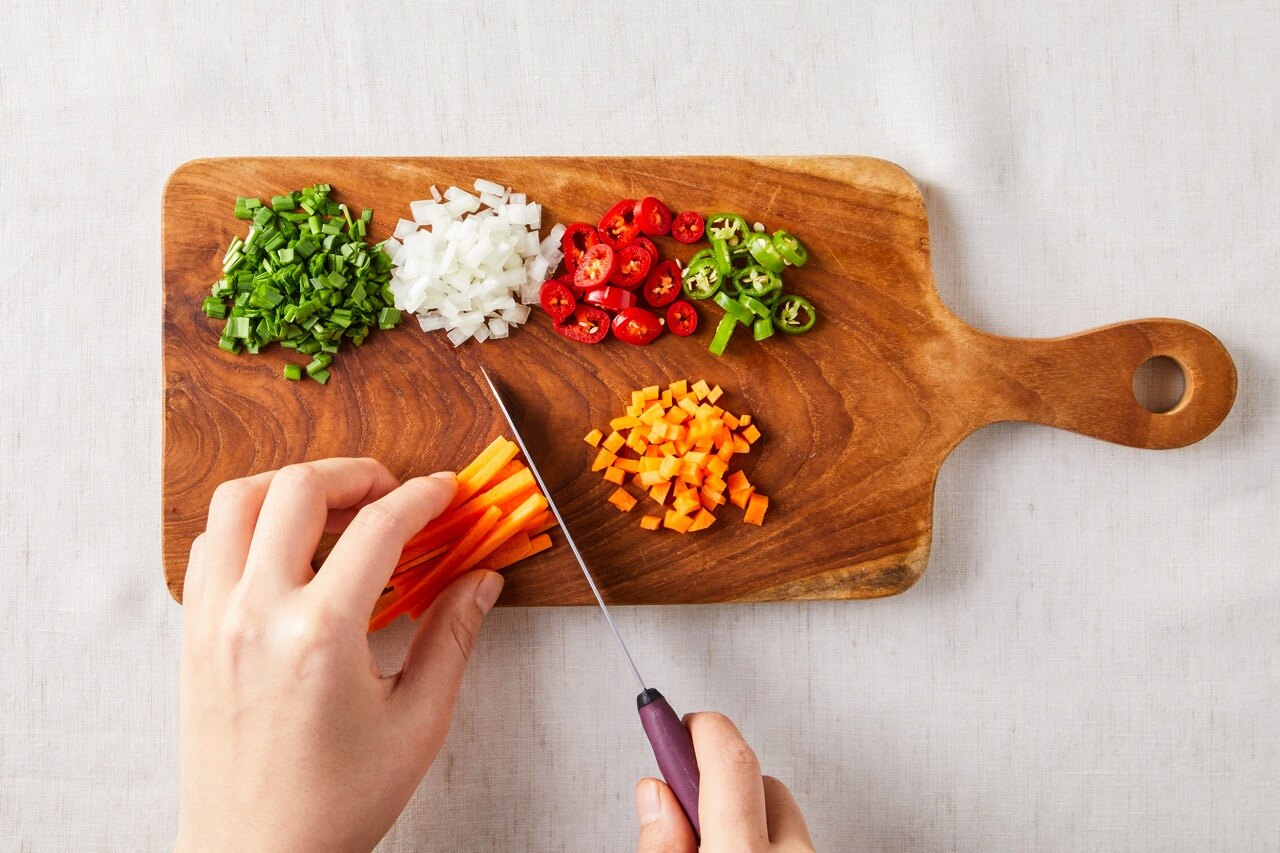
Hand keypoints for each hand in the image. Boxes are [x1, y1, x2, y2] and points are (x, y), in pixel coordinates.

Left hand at [175, 458, 504, 852]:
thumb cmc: (334, 803)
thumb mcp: (417, 722)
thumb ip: (452, 637)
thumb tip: (481, 581)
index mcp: (320, 635)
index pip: (379, 527)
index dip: (424, 497)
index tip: (445, 492)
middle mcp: (256, 614)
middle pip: (299, 489)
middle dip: (357, 472)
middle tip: (393, 491)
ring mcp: (214, 620)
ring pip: (238, 501)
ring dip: (292, 485)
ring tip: (337, 505)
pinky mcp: (193, 634)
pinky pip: (209, 545)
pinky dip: (249, 524)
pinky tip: (288, 547)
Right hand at [635, 712, 813, 851]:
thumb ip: (662, 846)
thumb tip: (656, 796)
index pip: (729, 762)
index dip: (702, 731)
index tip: (678, 720)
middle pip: (762, 783)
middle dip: (723, 785)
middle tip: (688, 810)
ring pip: (783, 814)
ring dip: (750, 819)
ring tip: (717, 845)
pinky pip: (794, 841)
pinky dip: (770, 843)